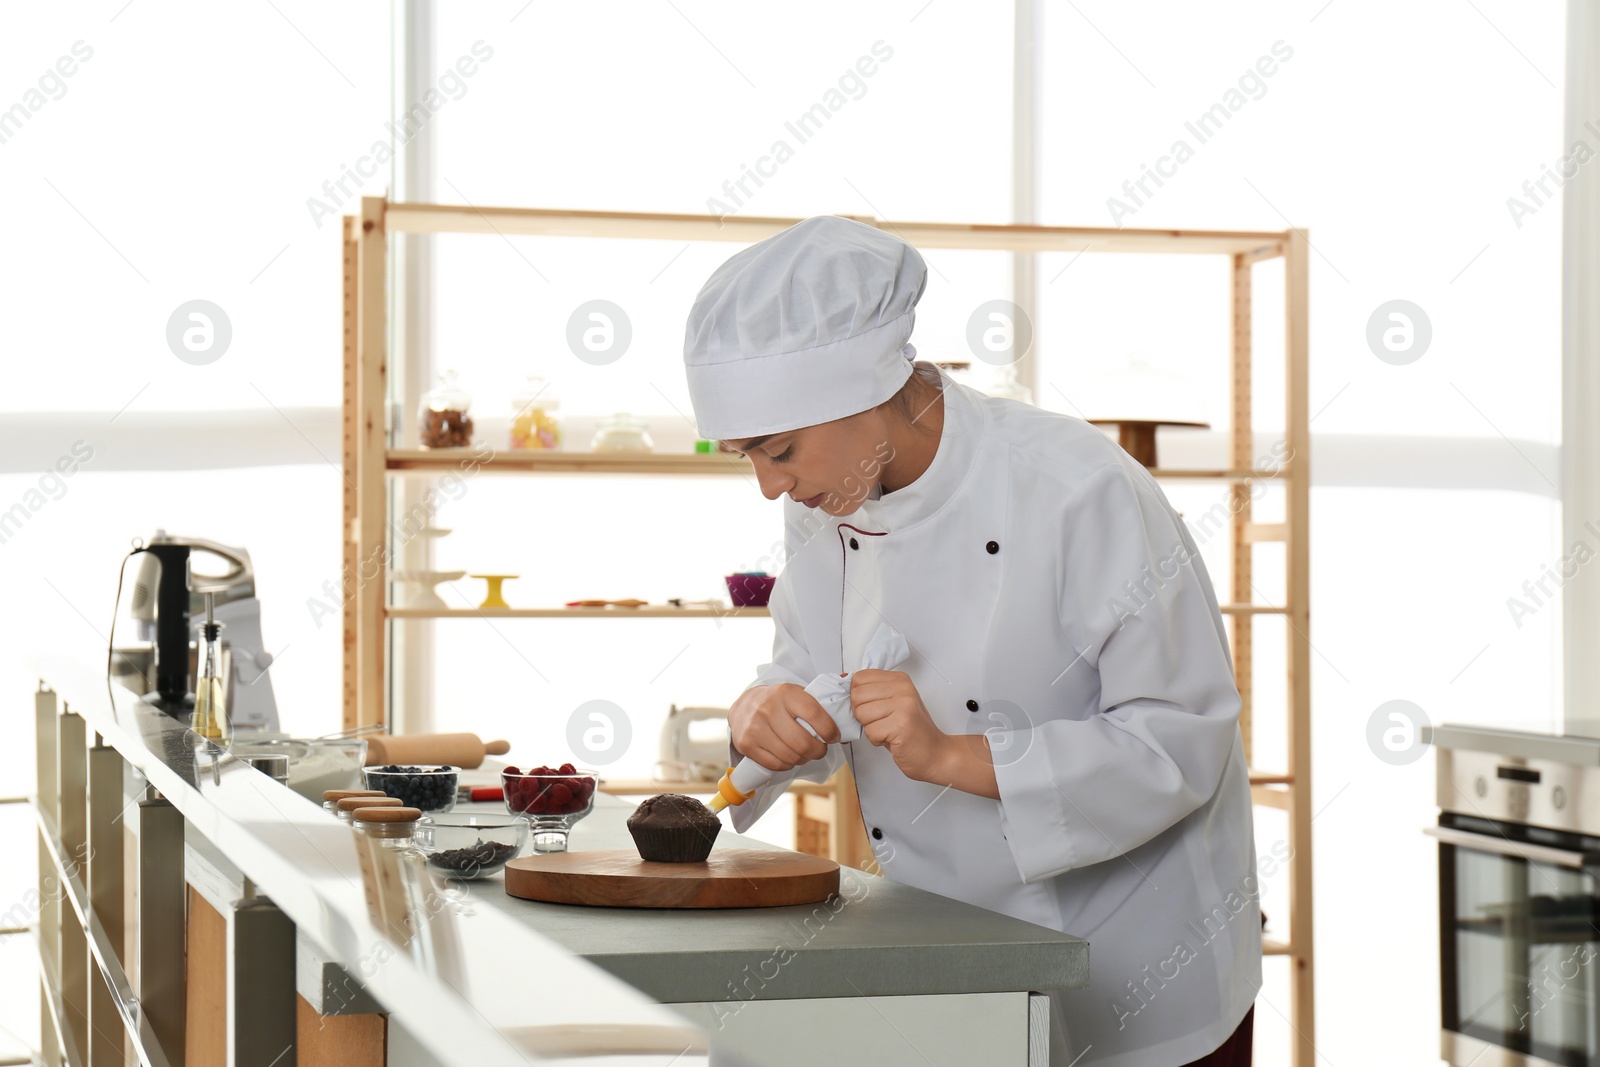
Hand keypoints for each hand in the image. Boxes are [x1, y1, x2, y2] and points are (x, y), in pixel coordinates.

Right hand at [728, 683, 840, 772]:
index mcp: (786, 693)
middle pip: (803, 742)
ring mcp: (755, 727)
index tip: (833, 736)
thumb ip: (822, 708)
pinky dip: (787, 765)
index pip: (815, 714)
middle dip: (818, 751)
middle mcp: (769, 708)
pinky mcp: (747, 744)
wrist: (744, 706)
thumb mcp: (797, 695)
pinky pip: (775, 764)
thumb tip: (848, 733)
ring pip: (790, 756)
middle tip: (820, 750)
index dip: (829, 730)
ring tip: (804, 753)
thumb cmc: (778, 703)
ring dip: (803, 759)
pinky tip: (789, 756)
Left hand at [849, 669, 952, 783]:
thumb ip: (873, 693)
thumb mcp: (893, 704)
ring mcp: (903, 705)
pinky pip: (870, 732)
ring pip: (861, 714)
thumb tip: (843, 684)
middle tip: (881, 722)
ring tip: (888, 731)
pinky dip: (877, 740)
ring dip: (871, 728)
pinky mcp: (901, 725)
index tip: (871, 708)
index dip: (858, 697)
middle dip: (862, 715)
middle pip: (857, 696)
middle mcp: (902, 688)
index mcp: (899, 679)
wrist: (936, 754)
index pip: (859, 678)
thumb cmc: (911, 732)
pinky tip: (893, 739)